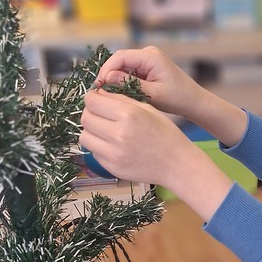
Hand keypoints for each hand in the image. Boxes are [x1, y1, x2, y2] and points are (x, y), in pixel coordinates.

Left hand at [79, 89, 231, 219]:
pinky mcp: (111, 167)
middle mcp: (118, 134)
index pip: (92, 101)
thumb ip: (121, 100)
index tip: (97, 99)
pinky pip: (93, 152)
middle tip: (101, 115)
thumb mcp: (147, 109)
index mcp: (128, 115)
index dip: (92, 97)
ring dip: (91, 131)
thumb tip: (98, 94)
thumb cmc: (165, 133)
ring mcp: (113, 153)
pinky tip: (112, 144)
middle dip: (91, 113)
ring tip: (104, 130)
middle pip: (85, 118)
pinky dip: (98, 146)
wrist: (176, 164)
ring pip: (84, 136)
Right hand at [95, 46, 247, 146]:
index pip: (120, 57)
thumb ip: (129, 85)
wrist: (193, 100)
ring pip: (123, 66)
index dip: (106, 70)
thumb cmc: (177, 98)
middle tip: (99, 92)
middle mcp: (148, 53)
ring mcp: (147, 59)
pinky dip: (122, 81)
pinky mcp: (147, 66)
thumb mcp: (153, 94)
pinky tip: (118, 94)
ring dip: (114, 79)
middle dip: (108, 75)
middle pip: (119, 60)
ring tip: (107, 95)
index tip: (98, 86)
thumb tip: (107, 78)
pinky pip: (129, 71)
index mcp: (150, 56)